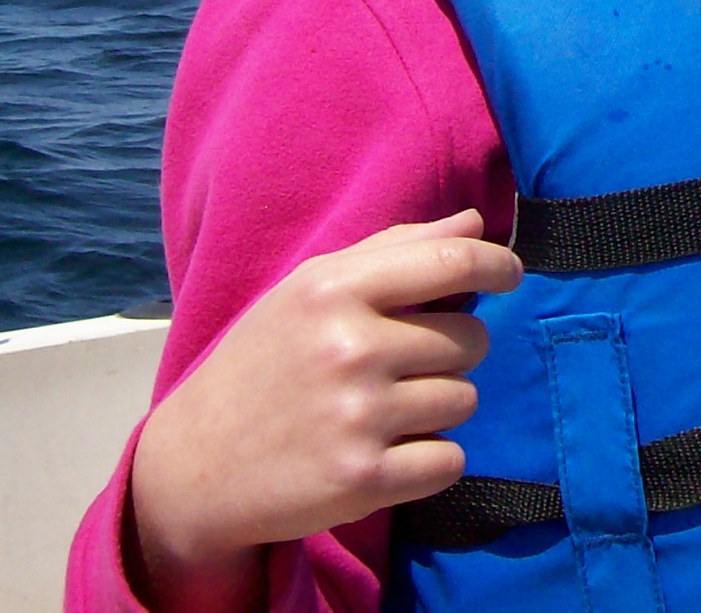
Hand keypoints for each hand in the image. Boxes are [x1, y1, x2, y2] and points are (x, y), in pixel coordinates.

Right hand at [129, 211, 522, 612]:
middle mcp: (349, 349)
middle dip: (453, 351)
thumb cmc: (265, 363)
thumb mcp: (311, 290)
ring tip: (383, 410)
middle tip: (402, 366)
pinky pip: (450, 460)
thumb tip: (473, 221)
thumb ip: (395, 248)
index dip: (498, 264)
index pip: (453, 262)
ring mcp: (356, 417)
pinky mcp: (362, 480)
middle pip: (471, 339)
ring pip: (465, 400)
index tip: (508, 274)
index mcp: (334, 291)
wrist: (192, 465)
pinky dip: (430, 461)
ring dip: (439, 407)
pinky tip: (386, 453)